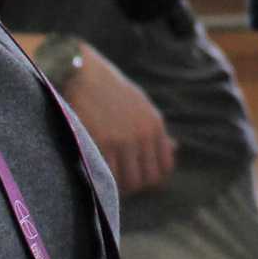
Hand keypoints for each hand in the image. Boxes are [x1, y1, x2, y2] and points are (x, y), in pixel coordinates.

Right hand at [61, 49, 176, 194]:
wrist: (82, 72)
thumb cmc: (110, 89)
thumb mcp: (140, 104)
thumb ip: (156, 130)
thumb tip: (175, 148)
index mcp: (154, 124)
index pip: (164, 168)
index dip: (151, 179)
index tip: (136, 177)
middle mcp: (142, 134)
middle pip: (146, 180)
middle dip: (133, 185)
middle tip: (117, 180)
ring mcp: (121, 139)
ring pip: (127, 182)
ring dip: (117, 186)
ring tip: (105, 179)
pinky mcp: (100, 142)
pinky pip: (106, 175)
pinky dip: (102, 180)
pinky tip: (95, 174)